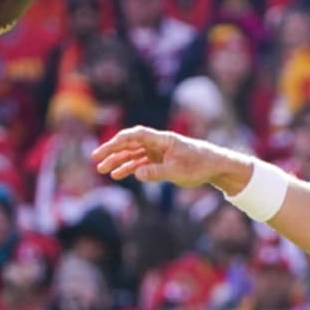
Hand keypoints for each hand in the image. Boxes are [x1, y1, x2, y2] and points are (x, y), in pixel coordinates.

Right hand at [92, 126, 243, 190]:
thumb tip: (136, 173)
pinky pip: (140, 163)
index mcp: (162, 139)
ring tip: (103, 170)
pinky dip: (129, 168)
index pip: (136, 135)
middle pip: (130, 144)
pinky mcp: (160, 161)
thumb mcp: (177, 171)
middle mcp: (157, 143)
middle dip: (112, 151)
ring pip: (133, 154)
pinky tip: (118, 175)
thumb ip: (156, 172)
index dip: (119, 140)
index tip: (106, 148)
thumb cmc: (198, 165)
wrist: (214, 166)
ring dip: (118, 161)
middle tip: (96, 159)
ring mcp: (157, 152)